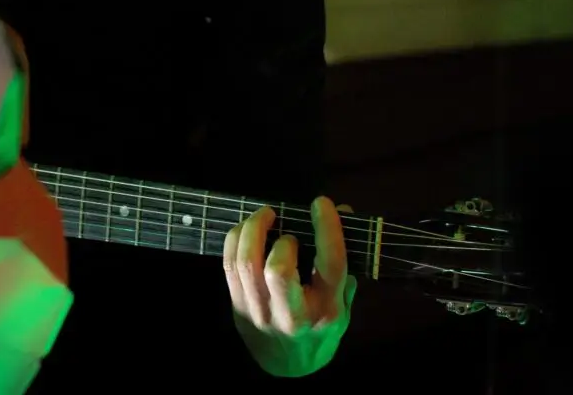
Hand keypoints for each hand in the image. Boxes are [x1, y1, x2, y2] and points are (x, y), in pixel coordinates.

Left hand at [223, 196, 357, 377]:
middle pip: (278, 269)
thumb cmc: (321, 328)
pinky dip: (236, 239)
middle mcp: (292, 315)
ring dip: (254, 229)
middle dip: (282, 238)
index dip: (326, 228)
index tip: (320, 204)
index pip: (330, 264)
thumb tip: (342, 212)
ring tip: (265, 216)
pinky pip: (229, 265)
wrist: (290, 368)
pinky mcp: (237, 308)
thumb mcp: (344, 303)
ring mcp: (260, 313)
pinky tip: (247, 230)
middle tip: (286, 225)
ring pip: (246, 263)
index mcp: (327, 311)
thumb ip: (344, 261)